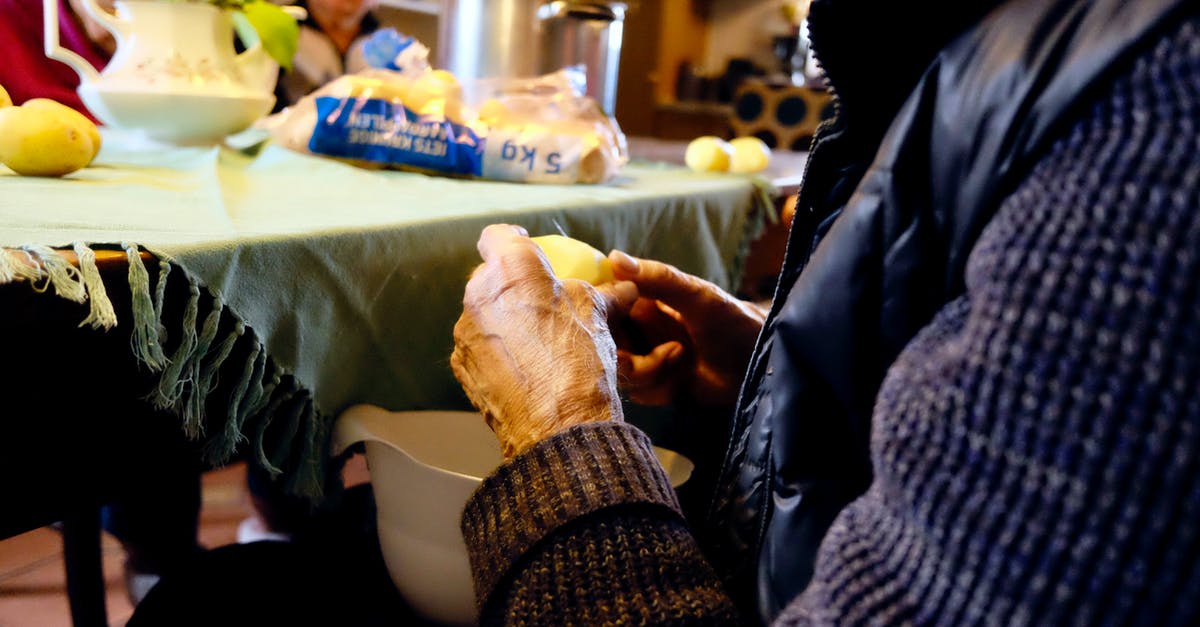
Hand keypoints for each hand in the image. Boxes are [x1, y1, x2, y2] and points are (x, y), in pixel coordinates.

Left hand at [451, 224, 637, 457]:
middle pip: (490, 277)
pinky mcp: (461, 365)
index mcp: (513, 269)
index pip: (498, 236)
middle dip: (511, 286)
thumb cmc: (580, 360)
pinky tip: (523, 368)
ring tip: (534, 343)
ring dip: (503, 320)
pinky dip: (496, 351)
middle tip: (539, 302)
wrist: (556, 425)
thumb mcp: (600, 316)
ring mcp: (465, 331)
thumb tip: (624, 287)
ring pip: (483, 314)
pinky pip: (478, 346)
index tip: (528, 249)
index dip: (513, 239)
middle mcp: (480, 293)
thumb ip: (606, 293)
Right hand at [608, 251, 765, 408]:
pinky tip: (681, 382)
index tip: (613, 323)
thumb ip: (658, 277)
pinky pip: (636, 393)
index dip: (600, 316)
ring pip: (617, 371)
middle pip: (603, 344)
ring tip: (680, 358)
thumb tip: (613, 258)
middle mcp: (638, 329)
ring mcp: (645, 358)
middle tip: (664, 348)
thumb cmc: (734, 320)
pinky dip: (656, 389)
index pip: (600, 306)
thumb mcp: (698, 296)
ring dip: (646, 370)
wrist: (761, 364)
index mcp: (641, 301)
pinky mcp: (655, 387)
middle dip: (624, 353)